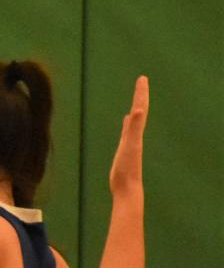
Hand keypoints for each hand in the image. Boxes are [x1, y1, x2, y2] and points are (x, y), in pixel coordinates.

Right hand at [109, 76, 147, 196]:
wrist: (128, 189)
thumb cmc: (127, 170)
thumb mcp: (129, 146)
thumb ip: (133, 128)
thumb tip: (137, 110)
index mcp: (136, 133)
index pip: (140, 108)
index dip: (141, 93)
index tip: (142, 78)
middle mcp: (135, 135)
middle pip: (140, 111)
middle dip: (140, 96)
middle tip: (141, 82)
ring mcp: (130, 143)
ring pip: (134, 121)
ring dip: (135, 109)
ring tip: (135, 101)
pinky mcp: (125, 151)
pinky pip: (127, 132)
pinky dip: (128, 124)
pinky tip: (126, 122)